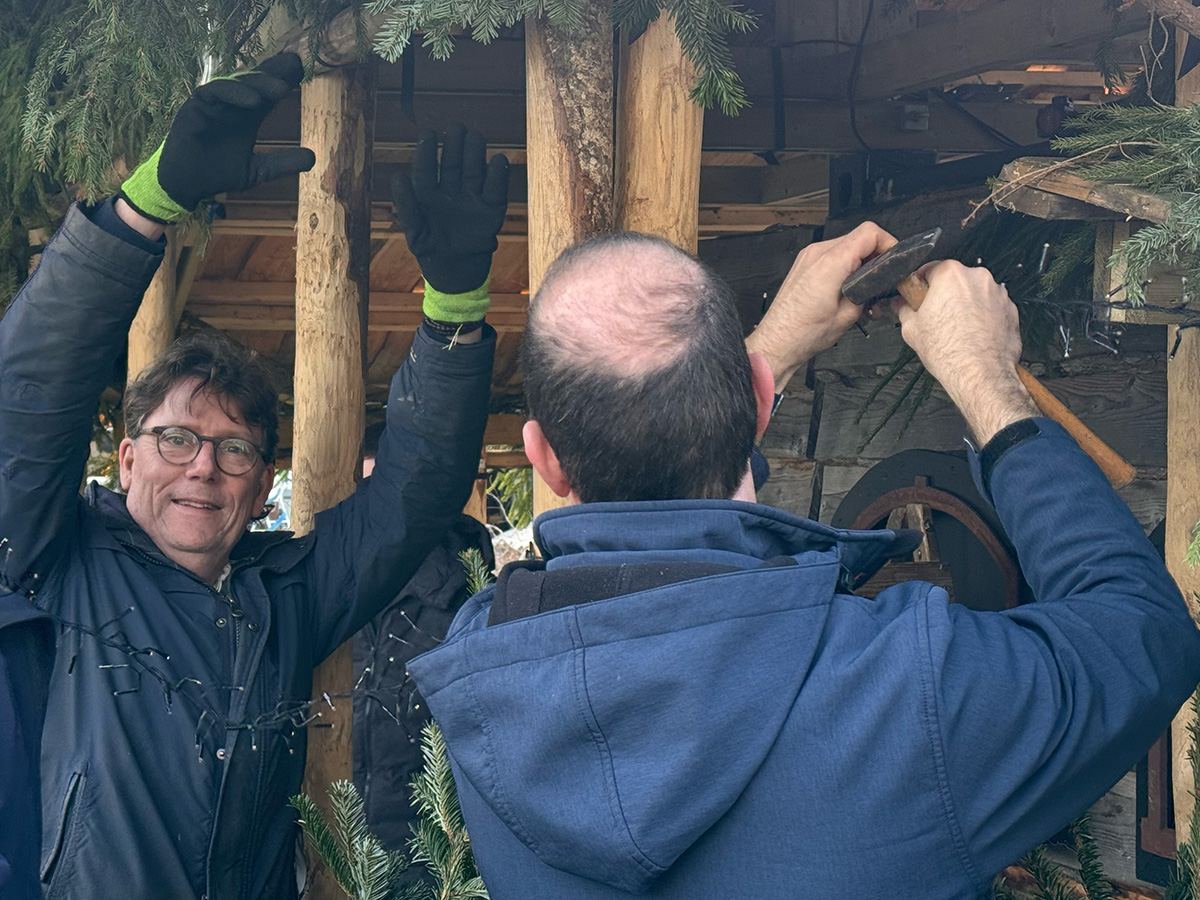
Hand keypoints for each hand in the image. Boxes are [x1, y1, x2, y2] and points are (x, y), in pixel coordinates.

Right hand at [119, 53, 314, 223]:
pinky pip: (212, 92)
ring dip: (257, 83)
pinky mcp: (194, 108)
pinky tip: (252, 101)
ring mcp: (213, 105)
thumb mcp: (257, 171)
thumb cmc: (217, 173)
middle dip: (274, 72)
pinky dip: (232, 93)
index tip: (302, 69)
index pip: (266, 92)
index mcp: (246, 117)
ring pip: (236, 83)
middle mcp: (231, 106)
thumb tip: (313, 158)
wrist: (186, 186)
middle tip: (295, 66)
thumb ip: (281, 163)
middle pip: (253, 81)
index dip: (283, 78)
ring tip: (280, 89)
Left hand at [393, 124, 509, 295]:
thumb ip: (407, 206)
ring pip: (474, 170)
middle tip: (457, 128)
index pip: (427, 168)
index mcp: (429, 193)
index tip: (428, 133)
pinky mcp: (491, 209)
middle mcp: (451, 190)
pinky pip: (496, 189)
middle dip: (455, 145)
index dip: (427, 151)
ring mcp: (471, 198)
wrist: (456, 271)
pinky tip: (498, 160)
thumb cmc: (431, 249)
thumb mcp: (415, 232)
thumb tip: (398, 176)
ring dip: (475, 153)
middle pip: (453, 163)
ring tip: (475, 136)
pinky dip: (499, 175)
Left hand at [745, 222, 895, 392]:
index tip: (895, 261)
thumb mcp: (849, 315)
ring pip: (847, 247)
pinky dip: (845, 267)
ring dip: (861, 264)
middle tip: (883, 281)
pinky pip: (832, 256)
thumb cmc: (804, 333)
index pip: (870, 233)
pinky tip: (849, 290)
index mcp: (831, 262)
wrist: (777, 342)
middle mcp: (817, 253)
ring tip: (865, 290)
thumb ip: (869, 291)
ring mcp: (808, 257)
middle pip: (859, 238)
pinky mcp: (804, 265)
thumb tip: (881, 283)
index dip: (889, 244)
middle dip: (876, 258)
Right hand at [893, 261, 1037, 443]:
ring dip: (966, 304)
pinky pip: (991, 307)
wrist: (980, 374)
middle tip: (935, 316)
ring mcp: (997, 292)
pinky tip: (972, 334)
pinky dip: (983, 316)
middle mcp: (977, 277)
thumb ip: (904, 310)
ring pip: (975, 293)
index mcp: (950, 275)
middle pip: (955, 280)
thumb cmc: (948, 351)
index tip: (918, 295)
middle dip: (945, 294)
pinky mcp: (1010, 309)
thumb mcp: (911, 329)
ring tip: (956, 329)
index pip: (930, 269)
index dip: (921, 284)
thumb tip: (900, 305)